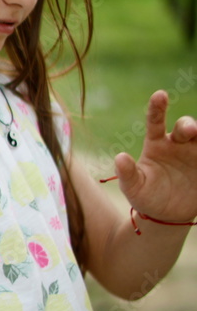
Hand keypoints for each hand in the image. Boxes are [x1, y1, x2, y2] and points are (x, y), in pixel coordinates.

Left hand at [115, 90, 196, 221]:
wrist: (165, 216)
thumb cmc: (146, 196)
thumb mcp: (133, 188)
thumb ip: (127, 173)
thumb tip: (120, 157)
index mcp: (156, 145)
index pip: (155, 121)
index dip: (158, 107)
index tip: (160, 94)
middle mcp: (178, 145)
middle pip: (186, 128)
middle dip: (189, 125)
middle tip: (191, 130)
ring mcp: (195, 154)